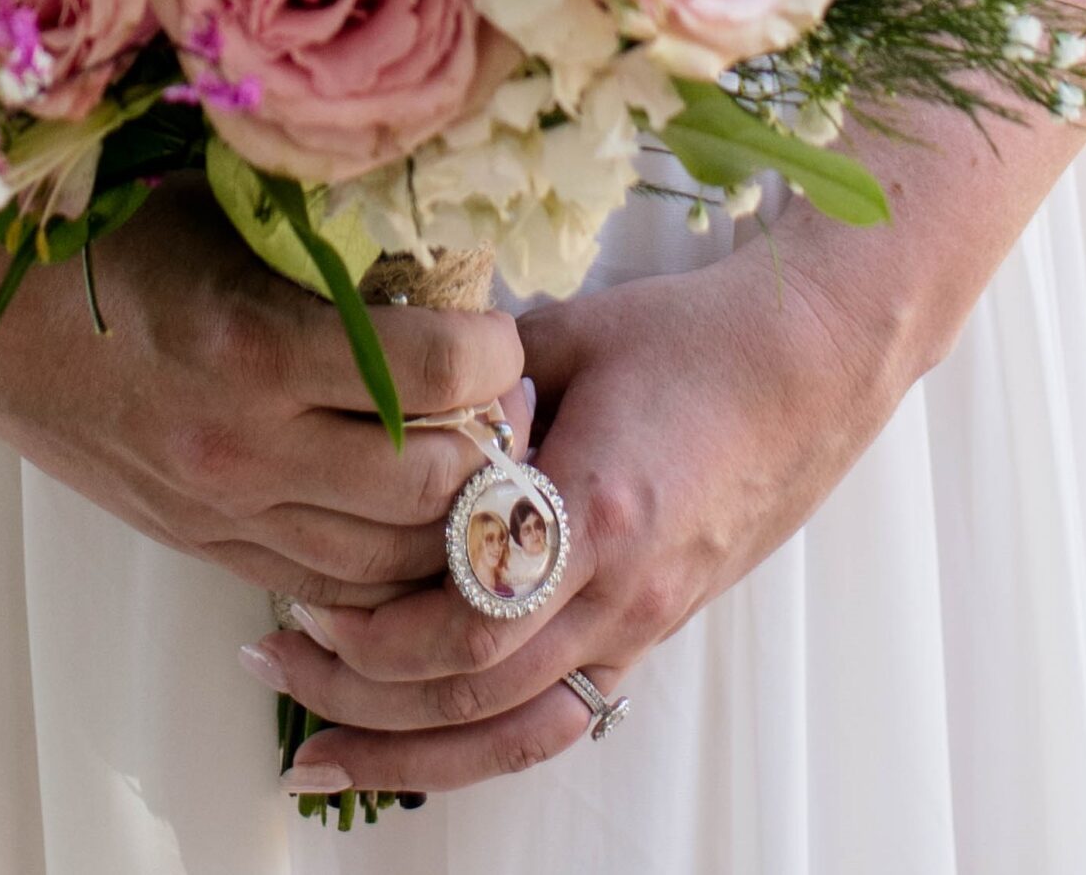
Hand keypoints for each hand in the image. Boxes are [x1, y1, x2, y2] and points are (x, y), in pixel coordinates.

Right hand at [0, 177, 524, 609]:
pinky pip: (332, 590)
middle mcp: (248, 446)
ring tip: (471, 456)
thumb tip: (461, 236)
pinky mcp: (207, 547)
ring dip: (453, 516)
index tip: (498, 325)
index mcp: (257, 344)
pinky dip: (388, 568)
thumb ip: (337, 241)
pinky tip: (409, 517)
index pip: (437, 373)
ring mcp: (226, 511)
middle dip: (493, 443)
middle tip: (505, 399)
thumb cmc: (118, 237)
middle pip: (433, 487)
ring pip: (393, 560)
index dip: (496, 350)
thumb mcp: (231, 212)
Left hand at [244, 240, 913, 792]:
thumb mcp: (569, 334)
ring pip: (514, 733)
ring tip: (317, 747)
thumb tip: (382, 391)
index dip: (373, 630)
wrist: (814, 363)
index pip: (467, 618)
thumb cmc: (696, 336)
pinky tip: (415, 744)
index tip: (299, 600)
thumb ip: (474, 380)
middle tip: (272, 662)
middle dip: (358, 694)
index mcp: (599, 510)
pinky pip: (559, 718)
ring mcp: (643, 622)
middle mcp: (623, 589)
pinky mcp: (652, 629)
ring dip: (407, 751)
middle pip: (474, 692)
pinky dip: (478, 747)